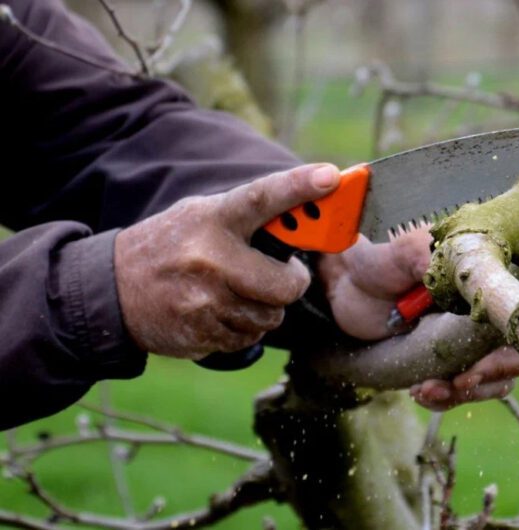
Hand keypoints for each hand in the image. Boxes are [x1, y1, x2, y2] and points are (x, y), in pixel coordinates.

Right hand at [114, 163, 340, 358]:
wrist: (112, 291)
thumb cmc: (172, 246)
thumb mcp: (202, 217)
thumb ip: (247, 218)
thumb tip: (307, 212)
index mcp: (213, 220)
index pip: (262, 198)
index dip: (298, 186)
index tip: (331, 176)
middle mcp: (210, 259)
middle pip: (286, 285)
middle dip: (290, 284)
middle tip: (280, 276)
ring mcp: (204, 300)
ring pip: (271, 316)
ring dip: (264, 309)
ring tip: (234, 292)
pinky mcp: (199, 333)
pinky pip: (249, 338)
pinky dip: (242, 329)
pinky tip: (217, 312)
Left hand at [318, 226, 518, 408]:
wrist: (346, 285)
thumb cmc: (378, 261)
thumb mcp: (403, 253)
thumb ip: (432, 259)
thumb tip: (462, 273)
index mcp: (487, 283)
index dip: (513, 347)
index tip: (481, 363)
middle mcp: (486, 314)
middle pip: (516, 357)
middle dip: (490, 376)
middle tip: (459, 382)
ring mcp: (468, 342)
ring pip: (492, 381)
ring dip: (465, 392)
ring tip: (426, 390)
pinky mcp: (447, 362)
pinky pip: (460, 391)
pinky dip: (444, 398)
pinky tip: (420, 392)